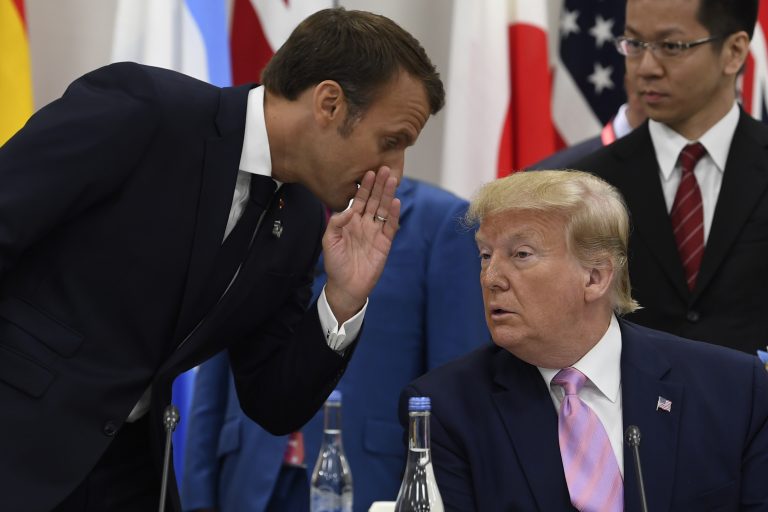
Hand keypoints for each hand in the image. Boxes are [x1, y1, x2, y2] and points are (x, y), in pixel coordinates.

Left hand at [323, 167, 400, 323]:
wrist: (346, 286)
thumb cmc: (335, 264)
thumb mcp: (329, 241)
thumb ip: (336, 223)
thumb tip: (348, 210)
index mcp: (351, 221)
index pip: (359, 199)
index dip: (365, 186)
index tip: (369, 172)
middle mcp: (365, 224)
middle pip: (374, 200)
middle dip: (379, 185)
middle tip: (384, 168)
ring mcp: (376, 233)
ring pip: (383, 210)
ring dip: (388, 195)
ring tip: (392, 180)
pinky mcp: (384, 243)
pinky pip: (390, 226)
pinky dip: (393, 214)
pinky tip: (395, 202)